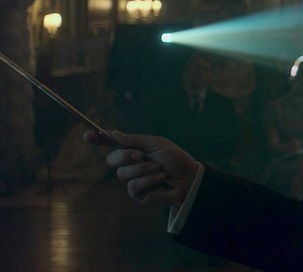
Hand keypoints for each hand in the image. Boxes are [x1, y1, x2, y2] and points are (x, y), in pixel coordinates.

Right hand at [83, 130, 198, 205]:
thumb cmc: (176, 160)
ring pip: (124, 174)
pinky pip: (134, 186)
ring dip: (144, 169)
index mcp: (134, 151)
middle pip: (112, 160)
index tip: (87, 135)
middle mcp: (130, 166)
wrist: (190, 178)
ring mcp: (133, 181)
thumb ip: (135, 140)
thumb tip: (112, 133)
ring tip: (160, 169)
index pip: (111, 145)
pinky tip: (162, 180)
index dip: (98, 139)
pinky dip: (150, 180)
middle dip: (125, 156)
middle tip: (140, 155)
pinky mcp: (138, 195)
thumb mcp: (157, 144)